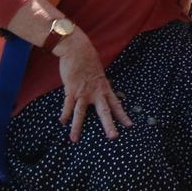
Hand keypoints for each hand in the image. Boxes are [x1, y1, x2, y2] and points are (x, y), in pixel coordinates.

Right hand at [54, 27, 129, 142]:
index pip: (116, 104)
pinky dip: (64, 114)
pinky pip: (67, 105)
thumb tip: (102, 90)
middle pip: (104, 111)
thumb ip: (100, 85)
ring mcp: (83, 92)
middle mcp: (96, 92)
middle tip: (113, 137)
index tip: (130, 125)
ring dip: (77, 127)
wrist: (77, 50)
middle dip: (109, 125)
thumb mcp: (99, 74)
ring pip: (81, 113)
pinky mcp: (71, 90)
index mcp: (105, 88)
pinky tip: (62, 123)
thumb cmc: (88, 61)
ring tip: (74, 140)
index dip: (123, 115)